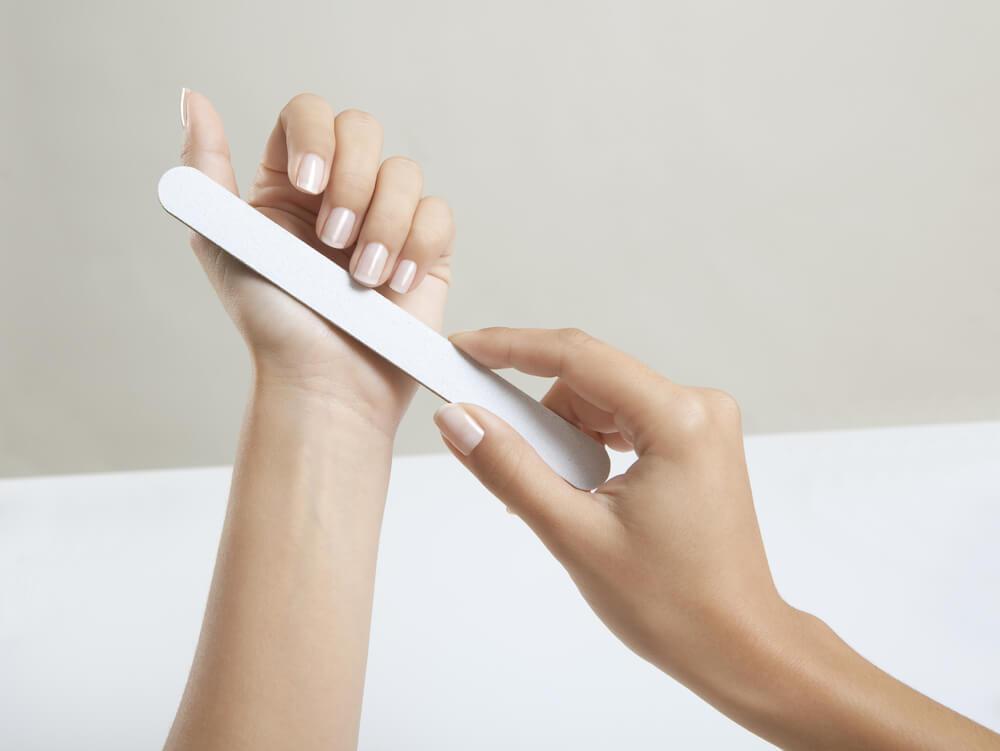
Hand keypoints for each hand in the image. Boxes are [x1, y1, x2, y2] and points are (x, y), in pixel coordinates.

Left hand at [180, 90, 454, 434]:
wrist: (326, 384)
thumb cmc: (274, 324)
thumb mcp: (222, 240)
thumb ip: (206, 169)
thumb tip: (193, 99)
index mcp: (291, 184)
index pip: (309, 115)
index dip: (316, 136)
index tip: (309, 185)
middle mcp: (341, 193)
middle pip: (362, 128)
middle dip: (352, 184)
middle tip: (333, 241)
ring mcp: (387, 219)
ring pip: (403, 172)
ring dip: (383, 226)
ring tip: (362, 279)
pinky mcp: (426, 249)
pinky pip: (437, 215)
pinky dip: (417, 247)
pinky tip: (395, 285)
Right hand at [433, 327, 780, 685]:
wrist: (736, 645)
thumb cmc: (675, 605)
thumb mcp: (575, 534)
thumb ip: (510, 469)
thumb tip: (461, 420)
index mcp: (679, 420)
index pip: (578, 357)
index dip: (510, 347)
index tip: (464, 349)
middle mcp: (698, 408)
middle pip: (589, 379)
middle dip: (537, 413)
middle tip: (495, 448)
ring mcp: (701, 425)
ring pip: (602, 401)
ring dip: (563, 436)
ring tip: (556, 495)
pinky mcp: (695, 443)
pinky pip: (624, 421)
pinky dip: (588, 446)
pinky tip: (576, 488)